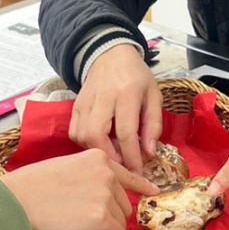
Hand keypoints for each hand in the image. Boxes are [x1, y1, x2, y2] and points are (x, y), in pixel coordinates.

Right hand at [0, 149, 157, 229]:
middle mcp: (107, 173)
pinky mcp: (101, 216)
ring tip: (80, 223)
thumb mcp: (68, 166)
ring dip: (106, 226)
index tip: (152, 191)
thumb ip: (90, 173)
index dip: (141, 185)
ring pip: (121, 220)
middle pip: (124, 202)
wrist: (18, 199)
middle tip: (84, 216)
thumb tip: (105, 191)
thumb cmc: (33, 184)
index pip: (128, 174)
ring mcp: (105, 194)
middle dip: (109, 213)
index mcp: (98, 157)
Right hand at [69, 44, 162, 173]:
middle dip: (109, 157)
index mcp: (127, 93)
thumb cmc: (136, 77)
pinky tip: (99, 144)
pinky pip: (74, 131)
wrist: (110, 55)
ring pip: (82, 135)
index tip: (138, 174)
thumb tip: (149, 153)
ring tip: (113, 155)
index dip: (131, 157)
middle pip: (97, 135)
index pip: (125, 131)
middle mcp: (103, 97)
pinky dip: (85, 144)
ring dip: (97, 151)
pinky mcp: (75, 106)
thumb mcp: (154, 96)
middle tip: (122, 168)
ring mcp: (85, 101)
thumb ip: (153, 124)